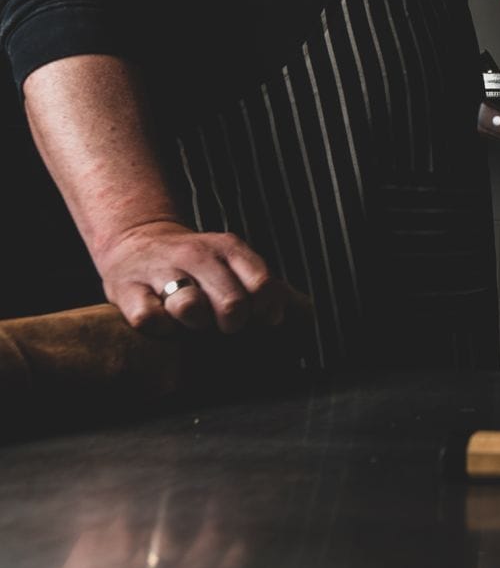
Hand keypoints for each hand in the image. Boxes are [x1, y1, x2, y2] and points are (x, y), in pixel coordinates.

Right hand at [94, 221, 296, 333]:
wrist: (136, 240)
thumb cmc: (198, 266)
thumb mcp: (234, 263)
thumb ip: (267, 287)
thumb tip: (305, 318)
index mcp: (230, 249)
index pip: (265, 286)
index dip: (268, 312)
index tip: (262, 321)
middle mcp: (197, 256)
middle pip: (232, 303)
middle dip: (234, 324)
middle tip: (225, 326)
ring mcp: (161, 270)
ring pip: (190, 307)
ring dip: (197, 324)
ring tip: (193, 323)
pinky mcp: (126, 288)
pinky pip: (148, 318)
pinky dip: (158, 327)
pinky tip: (163, 324)